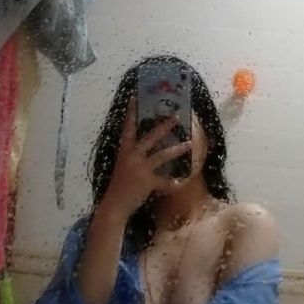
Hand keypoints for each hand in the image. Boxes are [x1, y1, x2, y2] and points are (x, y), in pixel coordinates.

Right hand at [100, 98, 190, 222]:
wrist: (114, 205)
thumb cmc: (119, 185)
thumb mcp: (123, 166)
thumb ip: (132, 155)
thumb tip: (144, 147)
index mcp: (124, 151)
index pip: (127, 128)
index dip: (130, 113)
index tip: (134, 98)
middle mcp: (131, 157)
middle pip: (150, 138)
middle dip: (164, 126)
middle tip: (176, 116)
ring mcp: (139, 169)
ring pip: (162, 155)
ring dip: (177, 149)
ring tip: (189, 143)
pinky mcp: (147, 182)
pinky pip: (164, 182)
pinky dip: (173, 183)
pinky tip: (182, 182)